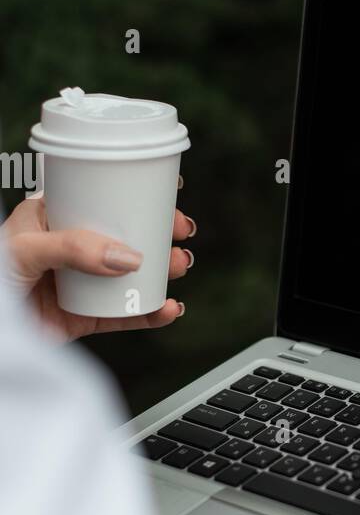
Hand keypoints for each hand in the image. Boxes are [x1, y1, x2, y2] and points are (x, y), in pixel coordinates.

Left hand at [0, 194, 194, 340]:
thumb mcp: (25, 249)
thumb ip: (73, 248)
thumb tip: (128, 258)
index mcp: (51, 219)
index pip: (100, 200)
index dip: (136, 197)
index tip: (168, 195)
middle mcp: (69, 250)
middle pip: (125, 237)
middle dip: (159, 235)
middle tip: (180, 234)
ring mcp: (79, 284)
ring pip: (131, 275)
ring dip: (162, 271)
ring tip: (179, 267)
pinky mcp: (84, 318)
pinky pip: (124, 315)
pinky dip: (150, 313)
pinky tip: (168, 308)